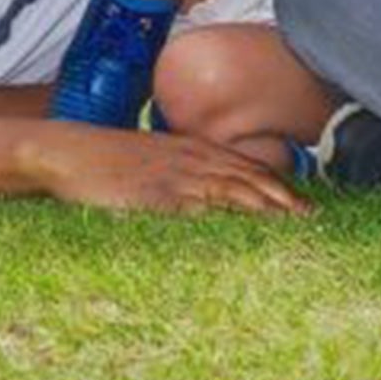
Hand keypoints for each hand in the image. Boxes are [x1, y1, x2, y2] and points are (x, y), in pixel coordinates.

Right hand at [34, 125, 311, 216]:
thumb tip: (207, 195)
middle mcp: (191, 159)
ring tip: (292, 225)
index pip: (247, 167)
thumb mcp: (154, 158)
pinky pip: (197, 208)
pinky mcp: (156, 197)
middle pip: (249, 178)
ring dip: (265, 208)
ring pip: (232, 191)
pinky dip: (224, 218)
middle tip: (312, 220)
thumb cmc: (107, 158)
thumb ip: (183, 171)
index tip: (303, 204)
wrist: (68, 152)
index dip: (278, 185)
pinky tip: (244, 231)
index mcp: (192, 148)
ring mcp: (175, 177)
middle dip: (283, 199)